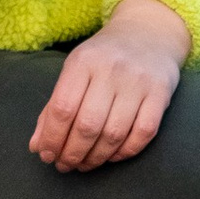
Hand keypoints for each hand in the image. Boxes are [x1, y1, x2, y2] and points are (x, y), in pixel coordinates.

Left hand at [30, 0, 189, 172]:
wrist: (148, 33)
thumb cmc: (103, 58)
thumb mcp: (74, 71)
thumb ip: (53, 108)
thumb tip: (37, 147)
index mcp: (83, 61)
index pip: (62, 108)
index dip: (52, 138)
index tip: (47, 155)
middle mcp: (111, 69)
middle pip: (87, 125)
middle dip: (72, 153)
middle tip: (65, 165)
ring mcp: (139, 82)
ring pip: (114, 134)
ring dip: (96, 158)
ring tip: (84, 164)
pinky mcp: (161, 94)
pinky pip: (143, 134)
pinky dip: (125, 152)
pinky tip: (111, 156)